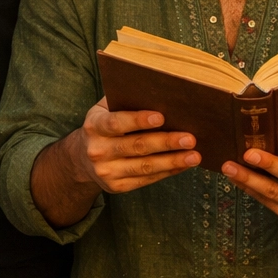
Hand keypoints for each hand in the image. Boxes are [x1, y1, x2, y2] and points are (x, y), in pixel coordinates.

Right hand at [75, 99, 199, 192]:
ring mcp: (106, 171)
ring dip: (172, 161)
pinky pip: (146, 179)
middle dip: (166, 142)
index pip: (116, 122)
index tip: (161, 117)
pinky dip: (168, 171)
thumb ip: (125, 100)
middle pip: (136, 146)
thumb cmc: (104, 125)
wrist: (82, 158)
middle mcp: (98, 150)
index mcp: (94, 126)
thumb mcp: (105, 109)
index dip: (138, 120)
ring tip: (194, 155)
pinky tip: (184, 164)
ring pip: (144, 166)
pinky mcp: (116, 187)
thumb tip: (160, 91)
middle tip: (190, 138)